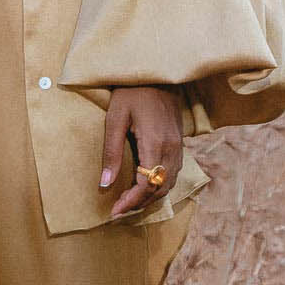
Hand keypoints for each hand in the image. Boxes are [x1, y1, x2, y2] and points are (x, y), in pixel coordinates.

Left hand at [100, 86, 184, 219]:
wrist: (157, 73)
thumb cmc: (132, 92)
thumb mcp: (115, 119)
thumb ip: (111, 152)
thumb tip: (105, 184)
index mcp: (155, 143)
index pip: (146, 185)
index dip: (131, 202)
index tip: (115, 212)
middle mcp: (171, 148)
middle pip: (159, 189)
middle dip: (139, 204)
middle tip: (118, 211)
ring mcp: (178, 146)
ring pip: (169, 184)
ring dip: (150, 197)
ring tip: (129, 203)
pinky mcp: (179, 144)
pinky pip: (173, 174)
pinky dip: (159, 186)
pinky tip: (144, 187)